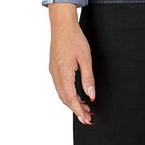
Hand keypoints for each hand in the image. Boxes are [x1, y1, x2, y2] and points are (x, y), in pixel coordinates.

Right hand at [48, 4, 94, 124]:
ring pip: (62, 94)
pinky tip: (77, 96)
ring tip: (85, 109)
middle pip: (65, 99)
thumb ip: (88, 78)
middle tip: (88, 118)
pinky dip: (68, 94)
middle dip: (76, 110)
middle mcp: (56, 74)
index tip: (86, 119)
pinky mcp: (54, 68)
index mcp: (63, 73)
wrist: (62, 25)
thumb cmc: (74, 39)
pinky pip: (60, 87)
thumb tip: (91, 95)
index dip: (78, 110)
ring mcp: (53, 72)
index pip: (71, 98)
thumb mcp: (86, 59)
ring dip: (72, 103)